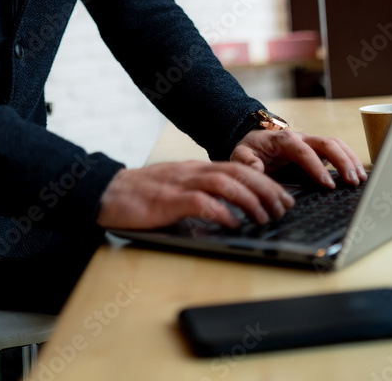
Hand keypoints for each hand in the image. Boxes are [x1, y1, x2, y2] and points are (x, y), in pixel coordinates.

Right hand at [95, 160, 295, 230]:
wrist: (107, 192)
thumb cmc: (142, 195)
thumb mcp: (177, 189)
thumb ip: (201, 193)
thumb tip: (231, 209)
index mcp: (196, 169)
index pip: (239, 168)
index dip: (265, 182)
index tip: (284, 197)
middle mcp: (192, 172)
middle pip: (238, 172)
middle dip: (266, 190)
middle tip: (283, 208)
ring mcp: (180, 184)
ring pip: (224, 183)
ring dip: (249, 200)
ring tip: (264, 217)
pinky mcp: (168, 200)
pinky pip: (200, 202)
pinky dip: (221, 212)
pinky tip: (233, 223)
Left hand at [230, 129, 367, 187]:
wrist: (253, 140)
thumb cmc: (249, 149)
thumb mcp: (240, 154)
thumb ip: (246, 161)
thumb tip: (257, 169)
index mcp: (283, 140)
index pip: (304, 151)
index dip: (317, 167)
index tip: (328, 185)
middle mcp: (301, 138)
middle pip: (327, 143)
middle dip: (342, 161)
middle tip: (352, 181)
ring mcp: (311, 143)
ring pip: (336, 145)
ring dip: (350, 160)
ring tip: (360, 179)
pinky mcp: (317, 151)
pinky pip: (337, 151)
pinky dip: (350, 160)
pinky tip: (358, 175)